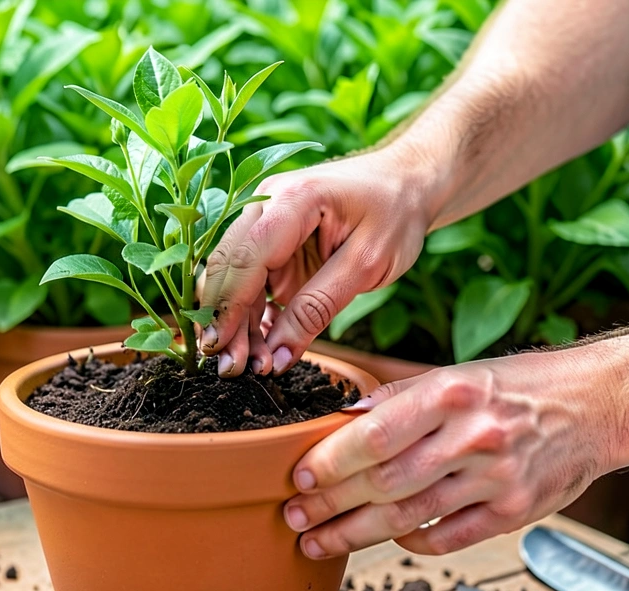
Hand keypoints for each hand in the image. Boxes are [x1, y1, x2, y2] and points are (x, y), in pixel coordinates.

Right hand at [198, 145, 439, 375]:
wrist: (405, 182)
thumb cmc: (394, 214)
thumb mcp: (368, 265)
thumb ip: (319, 307)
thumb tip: (277, 356)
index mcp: (294, 198)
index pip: (247, 257)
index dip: (229, 307)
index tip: (222, 351)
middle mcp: (266, 202)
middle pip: (228, 268)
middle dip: (224, 321)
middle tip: (231, 369)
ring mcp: (262, 220)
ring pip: (231, 278)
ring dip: (235, 322)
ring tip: (249, 365)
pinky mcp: (268, 242)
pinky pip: (248, 281)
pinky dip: (249, 314)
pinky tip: (258, 347)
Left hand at [283, 349, 622, 557]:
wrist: (599, 406)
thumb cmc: (520, 387)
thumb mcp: (458, 374)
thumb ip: (401, 399)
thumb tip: (344, 419)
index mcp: (451, 394)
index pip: (374, 435)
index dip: (331, 461)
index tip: (299, 477)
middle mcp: (472, 437)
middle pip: (384, 482)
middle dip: (330, 505)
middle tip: (295, 517)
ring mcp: (495, 479)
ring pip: (408, 517)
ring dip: (355, 534)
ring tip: (318, 542)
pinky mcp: (514, 513)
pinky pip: (448, 538)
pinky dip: (412, 543)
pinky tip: (385, 542)